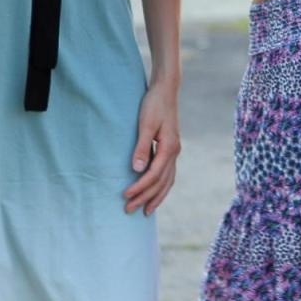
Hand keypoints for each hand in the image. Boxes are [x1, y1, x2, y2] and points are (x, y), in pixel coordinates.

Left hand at [123, 77, 180, 214]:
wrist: (166, 90)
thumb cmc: (154, 104)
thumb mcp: (145, 124)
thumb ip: (141, 147)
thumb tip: (136, 169)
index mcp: (169, 147)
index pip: (153, 174)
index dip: (140, 187)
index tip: (125, 195)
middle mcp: (174, 152)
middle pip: (161, 182)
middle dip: (145, 197)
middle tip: (128, 210)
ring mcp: (175, 151)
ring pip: (168, 181)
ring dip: (156, 196)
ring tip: (146, 211)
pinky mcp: (171, 148)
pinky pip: (168, 174)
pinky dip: (162, 187)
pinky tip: (156, 192)